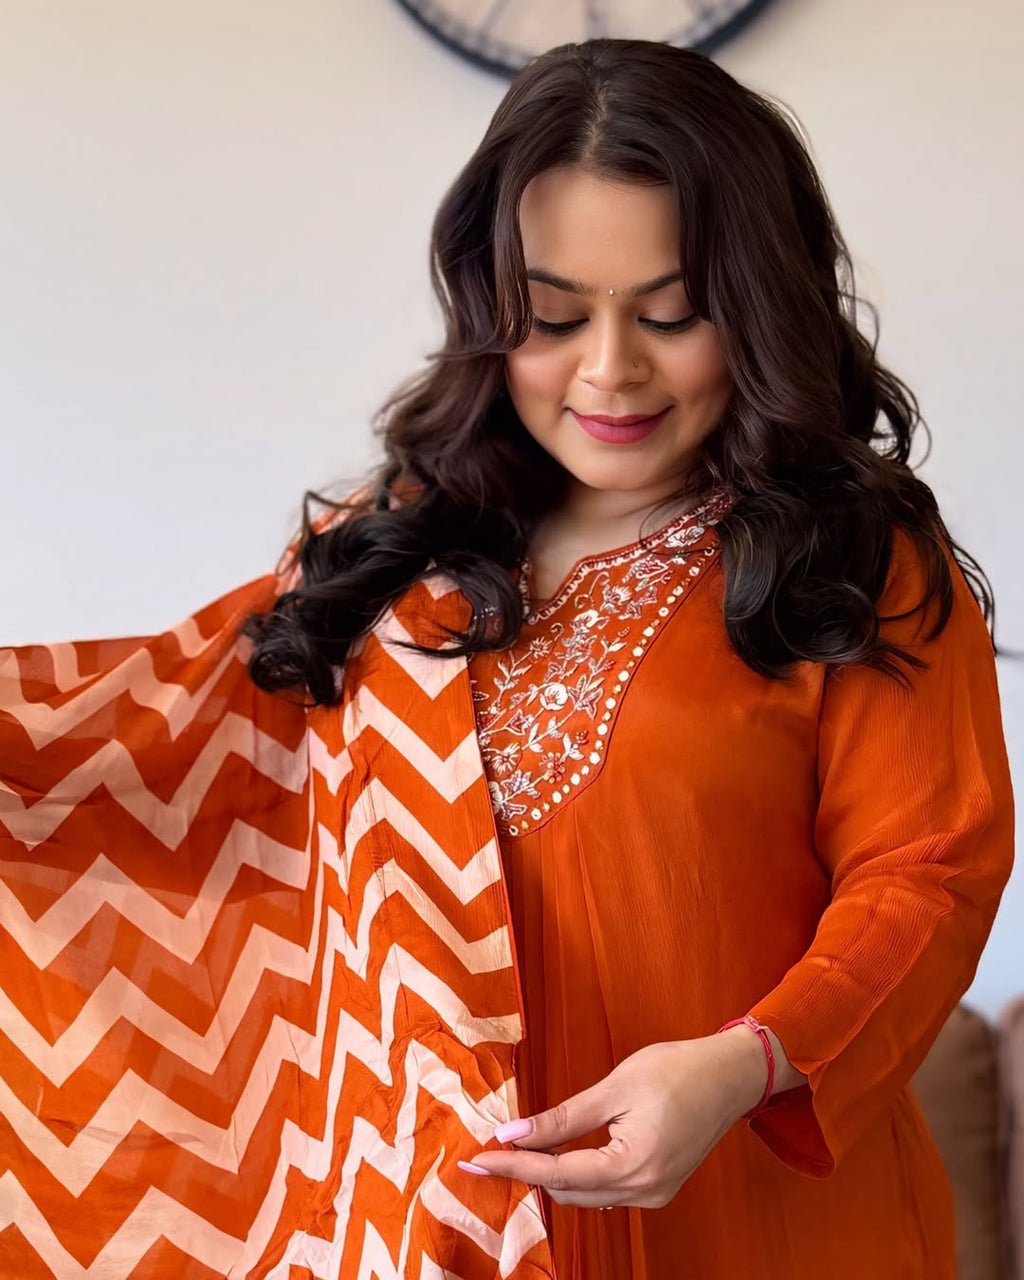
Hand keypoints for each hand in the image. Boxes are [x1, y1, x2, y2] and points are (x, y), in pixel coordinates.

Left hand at [457, 1028, 768, 1209]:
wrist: (730, 1075)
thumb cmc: (677, 1069)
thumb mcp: (614, 1087)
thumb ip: (563, 1116)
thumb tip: (515, 1133)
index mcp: (633, 1166)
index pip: (557, 1174)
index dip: (513, 1166)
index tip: (476, 1160)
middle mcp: (645, 1191)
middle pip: (569, 1191)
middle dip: (528, 1172)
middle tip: (491, 1150)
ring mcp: (654, 1194)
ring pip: (586, 1194)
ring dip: (552, 1174)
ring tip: (518, 1151)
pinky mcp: (659, 1187)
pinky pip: (607, 1190)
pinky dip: (579, 1174)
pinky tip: (560, 1154)